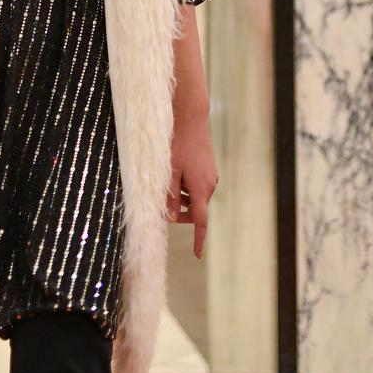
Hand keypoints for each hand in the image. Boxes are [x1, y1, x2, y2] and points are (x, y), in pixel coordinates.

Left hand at [167, 111, 218, 258]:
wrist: (190, 118)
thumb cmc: (176, 144)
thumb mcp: (168, 171)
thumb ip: (168, 195)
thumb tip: (168, 216)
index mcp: (201, 189)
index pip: (200, 221)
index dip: (198, 239)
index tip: (197, 254)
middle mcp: (210, 185)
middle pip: (195, 210)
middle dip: (179, 212)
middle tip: (162, 207)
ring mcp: (211, 176)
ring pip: (194, 196)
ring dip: (180, 196)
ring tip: (166, 179)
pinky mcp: (208, 169)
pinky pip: (196, 185)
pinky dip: (185, 185)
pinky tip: (175, 170)